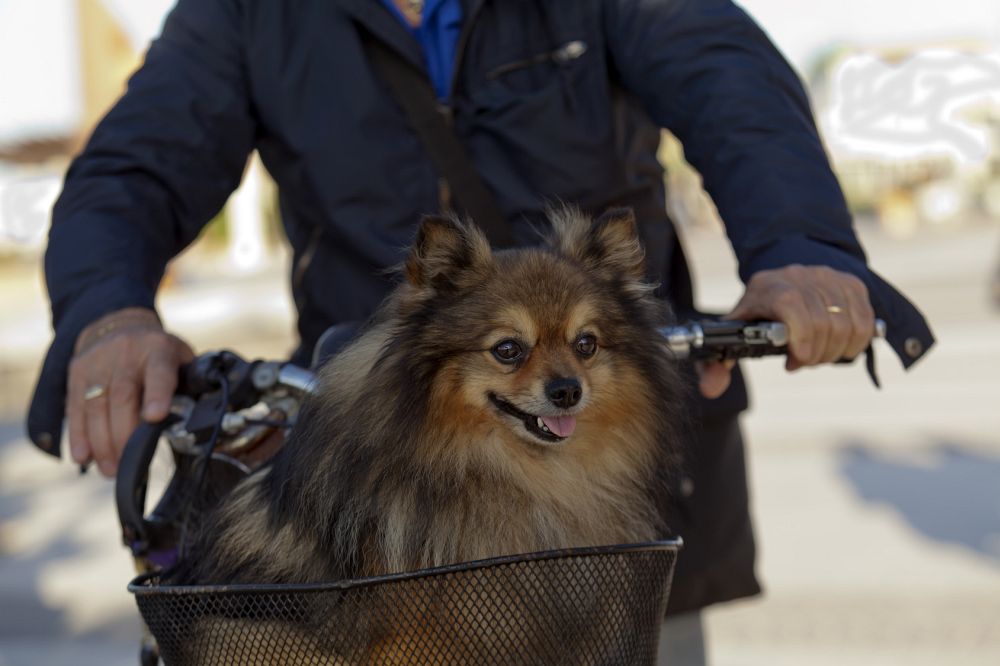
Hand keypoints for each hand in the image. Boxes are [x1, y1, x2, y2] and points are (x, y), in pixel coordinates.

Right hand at [67, 308, 193, 476]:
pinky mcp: (77, 373)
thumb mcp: (180, 358)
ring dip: (101, 443)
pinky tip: (83, 457)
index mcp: (158, 350)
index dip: (157, 395)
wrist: (119, 323)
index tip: (155, 418)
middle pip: (122, 397)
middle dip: (123, 435)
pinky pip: (75, 408)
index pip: (159, 372)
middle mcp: (126, 354)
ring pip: (96, 406)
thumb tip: (199, 421)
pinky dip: (78, 435)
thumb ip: (188, 385)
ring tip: (109, 469)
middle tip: (125, 465)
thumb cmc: (158, 353)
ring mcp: (98, 363)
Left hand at [694, 265, 874, 397]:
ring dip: (836, 352)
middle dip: (816, 355)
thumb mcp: (730, 337)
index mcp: (766, 288)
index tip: (791, 364)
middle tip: (804, 363)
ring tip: (819, 356)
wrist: (780, 283)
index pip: (792, 306)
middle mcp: (798, 276)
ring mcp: (827, 276)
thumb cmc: (755, 319)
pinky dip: (855, 342)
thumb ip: (714, 366)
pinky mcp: (850, 283)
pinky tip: (838, 347)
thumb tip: (711, 389)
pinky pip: (865, 320)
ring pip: (846, 324)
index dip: (799, 342)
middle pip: (823, 323)